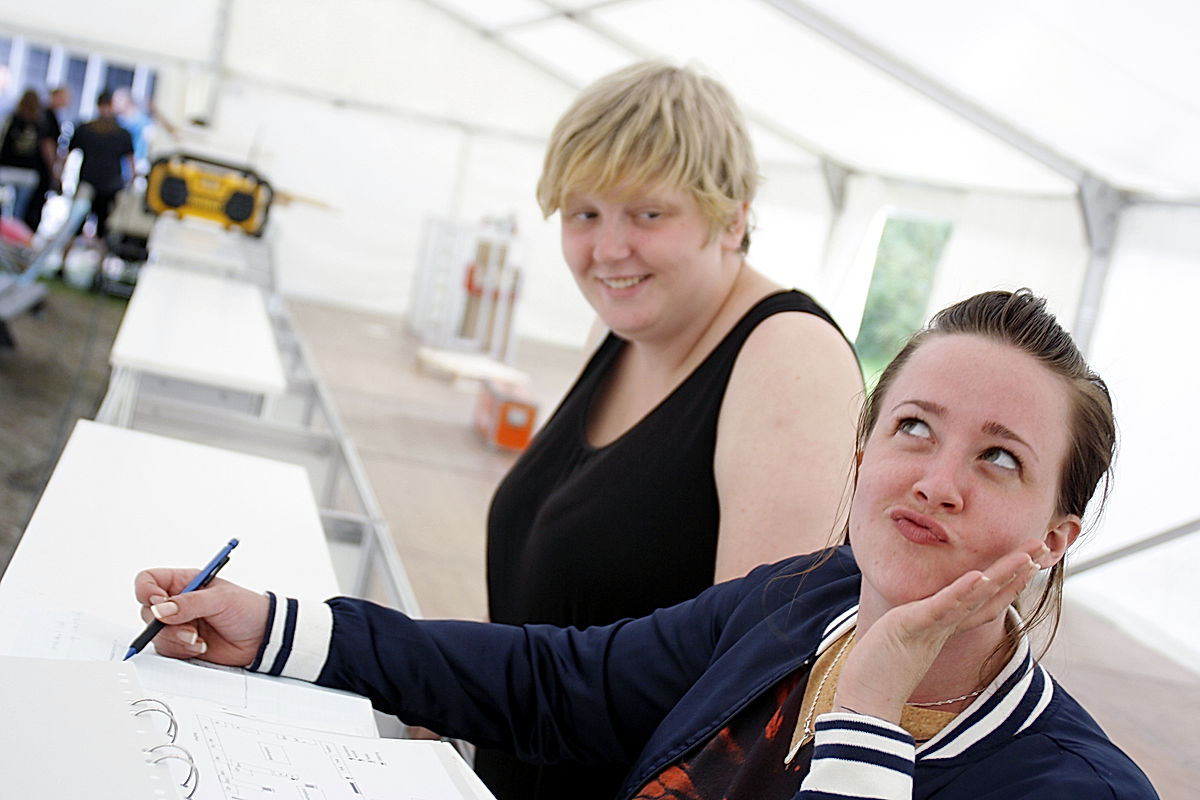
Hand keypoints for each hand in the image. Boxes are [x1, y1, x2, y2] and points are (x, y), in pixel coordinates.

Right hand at [133, 568, 269, 666]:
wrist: (262, 637)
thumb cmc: (247, 609)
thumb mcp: (221, 599)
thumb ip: (190, 603)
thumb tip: (160, 609)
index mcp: (184, 582)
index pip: (149, 580)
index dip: (146, 591)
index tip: (158, 602)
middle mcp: (177, 603)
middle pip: (147, 611)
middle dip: (163, 623)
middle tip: (187, 628)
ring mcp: (178, 625)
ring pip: (155, 634)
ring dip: (174, 639)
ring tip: (198, 639)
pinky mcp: (182, 644)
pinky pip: (166, 649)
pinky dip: (181, 650)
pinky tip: (201, 647)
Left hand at [834, 540, 1050, 722]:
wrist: (864, 698)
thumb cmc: (879, 668)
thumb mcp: (903, 636)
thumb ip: (918, 623)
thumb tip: (922, 611)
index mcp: (943, 627)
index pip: (983, 602)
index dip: (1008, 583)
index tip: (1029, 561)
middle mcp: (944, 627)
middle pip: (989, 597)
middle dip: (1016, 571)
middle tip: (1041, 546)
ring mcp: (931, 626)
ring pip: (974, 598)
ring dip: (1001, 576)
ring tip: (1026, 557)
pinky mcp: (912, 625)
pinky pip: (942, 606)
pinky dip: (962, 591)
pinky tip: (980, 576)